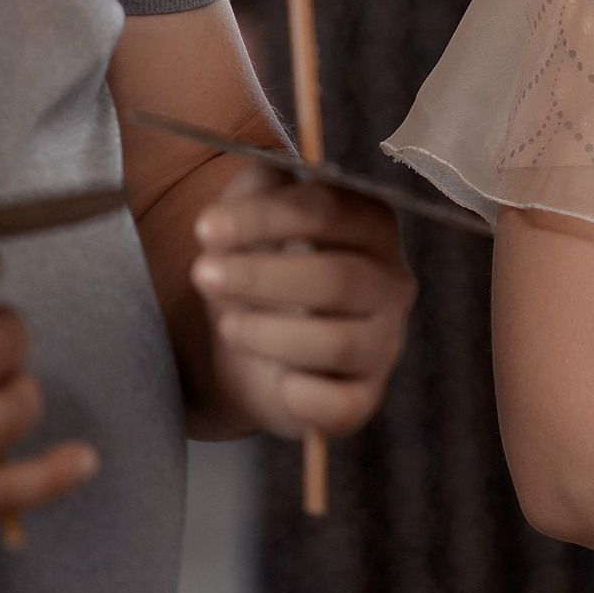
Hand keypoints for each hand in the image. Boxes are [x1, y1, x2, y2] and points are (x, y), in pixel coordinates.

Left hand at [189, 166, 411, 439]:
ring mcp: (383, 343)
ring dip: (268, 333)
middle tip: (202, 275)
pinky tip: (276, 382)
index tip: (205, 228)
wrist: (255, 339)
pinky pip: (341, 405)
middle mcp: (391, 282)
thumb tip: (242, 200)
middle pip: (339, 278)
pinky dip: (301, 396)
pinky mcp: (364, 397)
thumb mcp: (253, 211)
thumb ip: (256, 188)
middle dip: (260, 277)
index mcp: (372, 225)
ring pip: (337, 342)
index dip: (265, 219)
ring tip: (225, 326)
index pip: (331, 211)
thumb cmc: (263, 261)